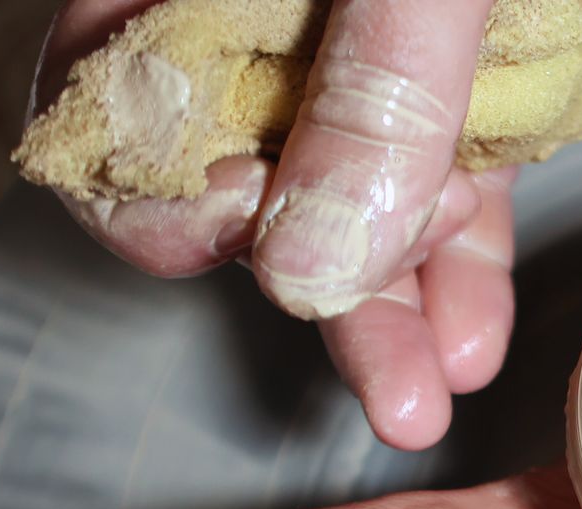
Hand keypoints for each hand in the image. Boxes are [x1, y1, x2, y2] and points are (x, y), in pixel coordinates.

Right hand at [35, 0, 515, 450]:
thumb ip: (374, 91)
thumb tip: (311, 264)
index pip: (109, 91)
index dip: (161, 192)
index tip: (245, 227)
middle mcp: (267, 12)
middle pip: (240, 169)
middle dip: (314, 293)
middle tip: (387, 387)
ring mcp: (362, 42)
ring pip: (351, 195)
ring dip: (393, 305)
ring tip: (430, 397)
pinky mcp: (464, 61)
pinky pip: (443, 175)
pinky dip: (459, 260)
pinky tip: (472, 341)